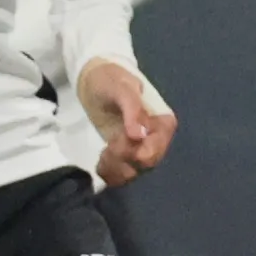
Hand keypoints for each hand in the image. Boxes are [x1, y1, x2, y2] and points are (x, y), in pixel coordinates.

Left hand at [80, 58, 175, 185]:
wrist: (93, 81)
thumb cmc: (110, 80)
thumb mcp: (121, 87)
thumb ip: (132, 108)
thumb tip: (140, 135)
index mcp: (162, 122)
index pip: (157, 148)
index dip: (138, 151)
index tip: (117, 142)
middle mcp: (156, 139)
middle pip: (146, 163)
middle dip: (124, 158)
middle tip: (108, 146)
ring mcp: (141, 149)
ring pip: (134, 172)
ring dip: (116, 168)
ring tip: (103, 153)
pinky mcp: (125, 156)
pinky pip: (122, 175)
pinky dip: (110, 173)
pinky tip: (100, 162)